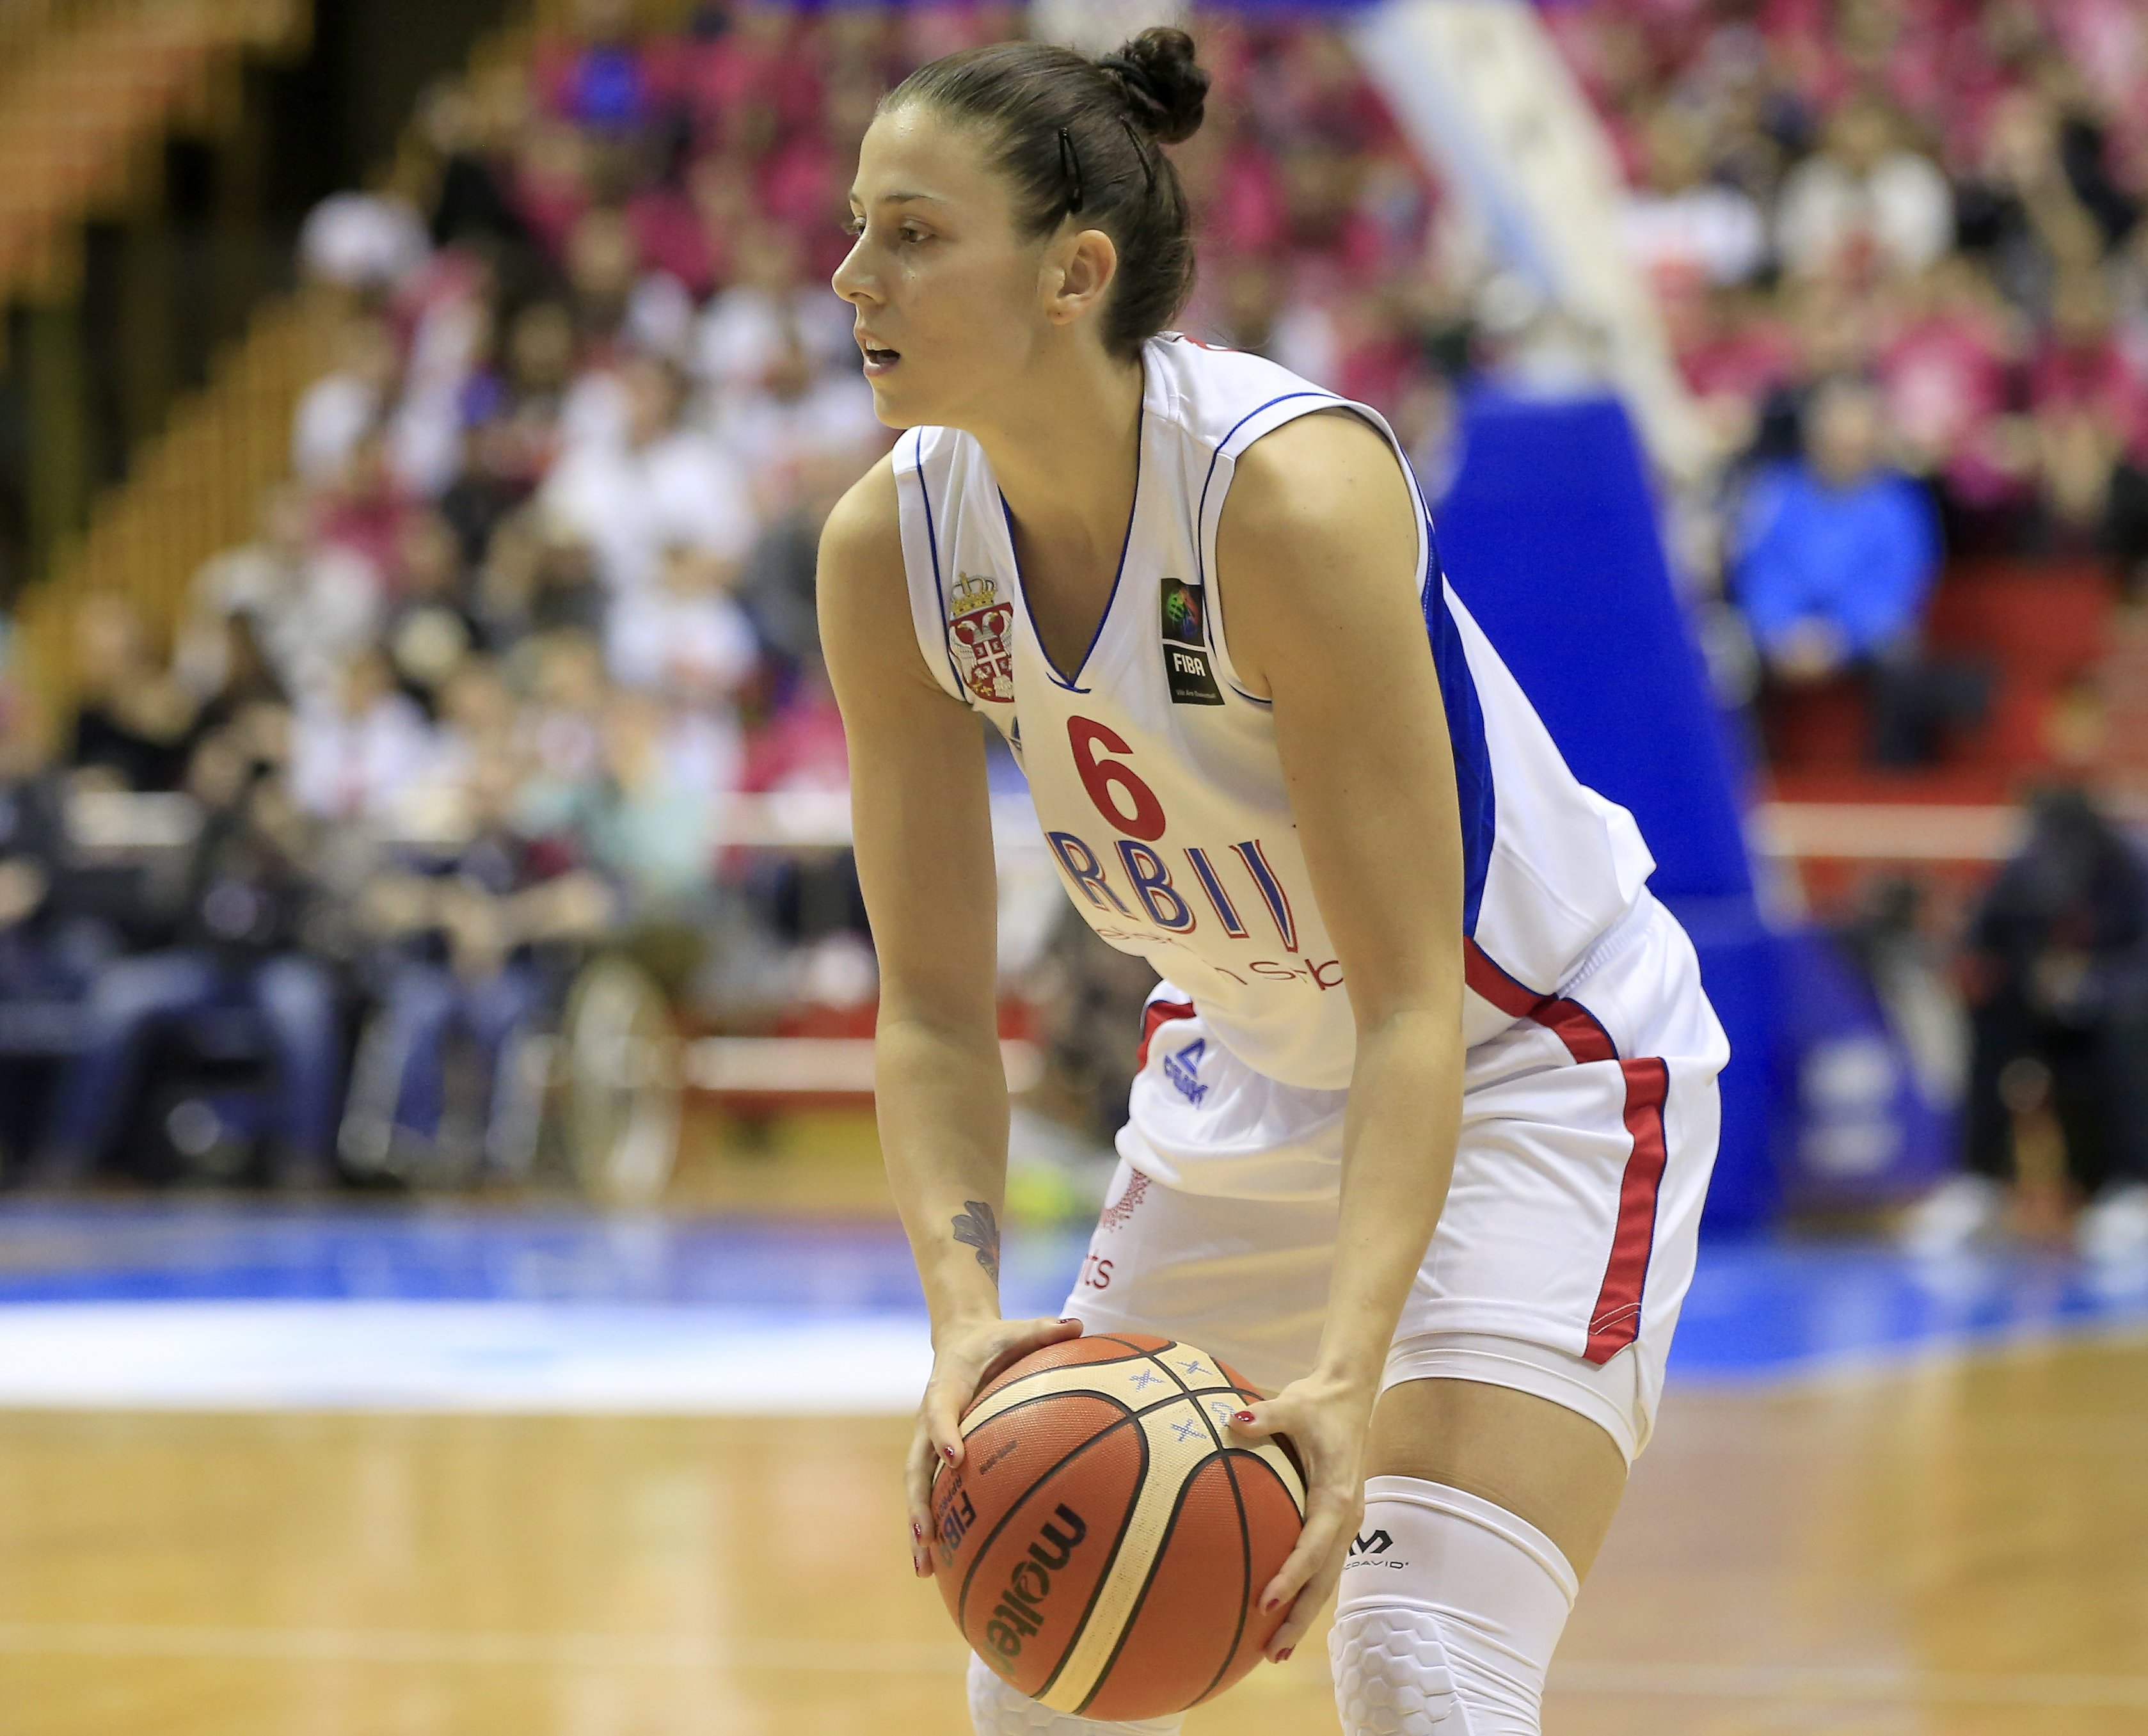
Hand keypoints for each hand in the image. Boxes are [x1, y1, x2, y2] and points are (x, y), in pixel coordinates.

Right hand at [905, 1313, 1083, 1577]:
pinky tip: (943, 1567)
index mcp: (947, 1387)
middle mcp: (929, 1419)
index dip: (945, 1432)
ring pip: (917, 1489)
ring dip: (917, 1527)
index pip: (940, 1410)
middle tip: (926, 1536)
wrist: (959, 1340)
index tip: (956, 1458)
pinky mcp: (934, 1459)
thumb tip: (1076, 1324)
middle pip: (916, 1465)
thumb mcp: (1016, 1329)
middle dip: (919, 1502)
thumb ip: (1042, 1329)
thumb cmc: (995, 1340)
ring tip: (923, 1568)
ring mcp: (928, 1443)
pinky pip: (931, 1495)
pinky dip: (932, 1528)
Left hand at [1228, 1370, 1378, 1661]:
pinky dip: (1305, 1591)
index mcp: (1336, 1496)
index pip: (1312, 1548)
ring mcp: (1345, 1523)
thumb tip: (1232, 1418)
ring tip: (1274, 1648)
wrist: (1349, 1395)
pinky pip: (1322, 1565)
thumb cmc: (1317, 1403)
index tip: (1264, 1603)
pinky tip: (1281, 1608)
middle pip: (1324, 1580)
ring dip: (1303, 1613)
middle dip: (1299, 1619)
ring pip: (1325, 1579)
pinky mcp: (1338, 1522)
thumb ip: (1264, 1415)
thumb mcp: (1292, 1404)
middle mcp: (1345, 1517)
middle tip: (1271, 1653)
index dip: (1290, 1578)